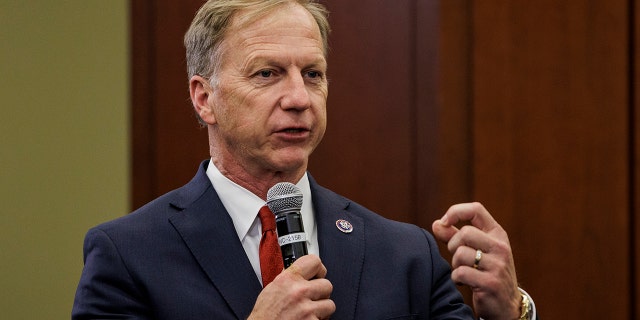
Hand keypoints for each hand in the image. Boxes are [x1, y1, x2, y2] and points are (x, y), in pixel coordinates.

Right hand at [248, 254, 334, 319]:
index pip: (314, 262)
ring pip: (330, 304)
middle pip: (327, 285)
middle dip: (321, 293)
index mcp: (288, 280)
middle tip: (312, 298)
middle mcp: (299, 292)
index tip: (317, 274)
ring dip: (322, 309)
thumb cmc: (264, 316)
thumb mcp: (271, 289)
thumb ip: (287, 279)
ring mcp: (307, 310)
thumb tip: (299, 272)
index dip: (318, 269)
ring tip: (309, 312)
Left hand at [432, 202, 520, 319]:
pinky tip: (464, 282)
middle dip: (453, 245)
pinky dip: (456, 278)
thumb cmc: (487, 273)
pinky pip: (461, 273)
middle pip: (465, 233)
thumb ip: (455, 236)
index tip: (444, 222)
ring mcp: (498, 265)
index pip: (476, 209)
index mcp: (498, 234)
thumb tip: (436, 224)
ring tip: (463, 271)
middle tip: (458, 258)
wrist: (507, 305)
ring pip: (461, 253)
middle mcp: (500, 247)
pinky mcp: (491, 283)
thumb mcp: (477, 250)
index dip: (455, 212)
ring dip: (455, 264)